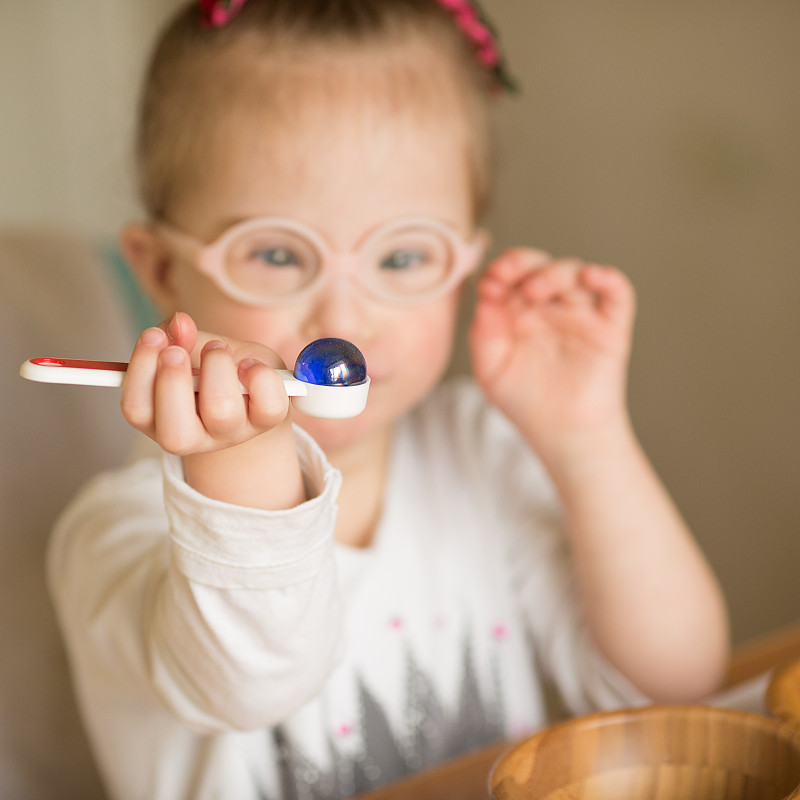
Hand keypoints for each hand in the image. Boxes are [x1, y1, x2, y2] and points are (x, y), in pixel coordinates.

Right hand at [120, 312, 290, 456]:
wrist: (254, 382)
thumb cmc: (213, 367)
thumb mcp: (191, 348)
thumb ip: (179, 336)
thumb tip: (179, 322)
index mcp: (161, 419)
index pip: (136, 410)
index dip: (140, 371)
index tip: (153, 336)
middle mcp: (194, 436)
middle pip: (175, 433)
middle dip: (173, 382)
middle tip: (178, 351)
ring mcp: (232, 433)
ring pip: (222, 412)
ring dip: (217, 368)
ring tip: (218, 349)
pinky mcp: (266, 423)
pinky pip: (267, 406)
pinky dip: (260, 376)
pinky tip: (250, 365)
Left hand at [469, 249, 635, 456]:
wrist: (561, 434)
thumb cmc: (525, 401)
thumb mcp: (491, 369)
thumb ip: (484, 332)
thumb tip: (486, 292)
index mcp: (518, 311)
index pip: (508, 276)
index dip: (497, 271)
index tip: (488, 284)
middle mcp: (550, 306)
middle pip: (538, 265)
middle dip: (520, 263)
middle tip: (506, 276)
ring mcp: (581, 314)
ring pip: (574, 273)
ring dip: (553, 273)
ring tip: (534, 290)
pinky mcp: (610, 327)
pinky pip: (617, 293)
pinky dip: (608, 279)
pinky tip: (592, 276)